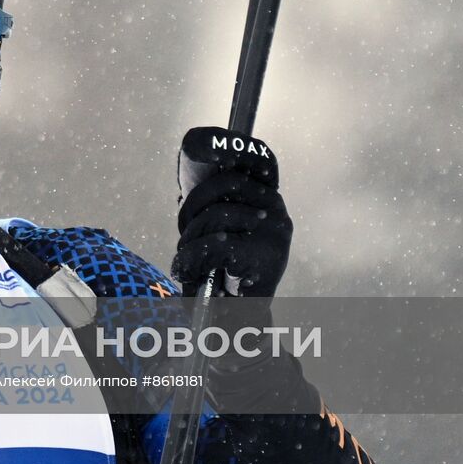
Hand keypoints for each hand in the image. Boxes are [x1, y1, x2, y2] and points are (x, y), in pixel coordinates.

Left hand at [170, 126, 291, 298]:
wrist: (233, 319)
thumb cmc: (217, 267)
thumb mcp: (213, 225)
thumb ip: (211, 194)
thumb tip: (195, 147)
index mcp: (266, 197)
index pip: (261, 158)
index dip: (236, 147)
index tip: (204, 144)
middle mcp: (277, 210)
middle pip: (227, 184)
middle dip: (193, 206)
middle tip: (185, 231)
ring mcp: (276, 233)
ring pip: (217, 215)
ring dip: (190, 238)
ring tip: (189, 257)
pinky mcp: (267, 258)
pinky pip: (216, 244)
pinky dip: (190, 257)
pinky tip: (185, 269)